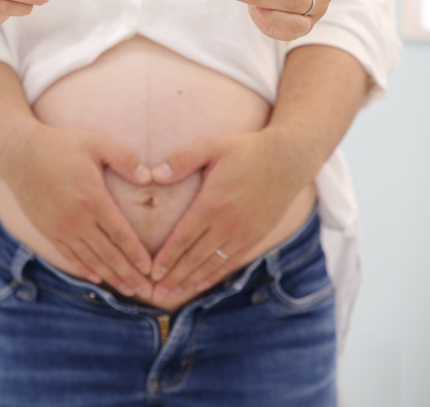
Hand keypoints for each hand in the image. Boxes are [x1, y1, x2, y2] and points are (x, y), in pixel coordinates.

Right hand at [0, 122, 153, 298]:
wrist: (18, 153)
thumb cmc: (59, 145)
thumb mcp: (96, 143)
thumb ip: (125, 159)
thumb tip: (149, 178)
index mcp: (93, 199)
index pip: (120, 234)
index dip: (136, 254)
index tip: (150, 268)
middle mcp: (77, 219)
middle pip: (108, 254)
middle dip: (128, 274)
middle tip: (147, 292)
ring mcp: (60, 227)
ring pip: (90, 259)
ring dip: (110, 277)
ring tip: (128, 289)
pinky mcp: (47, 230)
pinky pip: (69, 255)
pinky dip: (84, 269)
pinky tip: (96, 277)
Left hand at [146, 129, 310, 302]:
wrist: (288, 159)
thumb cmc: (246, 150)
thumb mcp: (211, 146)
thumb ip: (181, 160)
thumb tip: (154, 174)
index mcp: (212, 203)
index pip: (184, 238)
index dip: (167, 258)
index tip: (153, 272)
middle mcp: (228, 224)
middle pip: (195, 257)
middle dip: (174, 277)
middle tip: (156, 294)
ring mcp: (244, 233)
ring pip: (213, 264)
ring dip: (191, 282)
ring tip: (172, 296)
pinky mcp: (256, 237)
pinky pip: (232, 262)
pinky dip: (214, 276)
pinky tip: (201, 285)